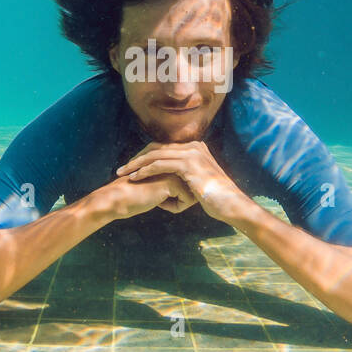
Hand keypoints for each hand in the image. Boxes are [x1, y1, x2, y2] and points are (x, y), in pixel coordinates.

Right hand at [100, 171, 196, 221]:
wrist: (119, 199)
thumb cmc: (136, 196)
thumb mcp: (160, 188)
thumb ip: (175, 184)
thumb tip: (194, 193)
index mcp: (172, 162)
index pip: (189, 184)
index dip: (179, 196)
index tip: (160, 196)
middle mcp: (174, 163)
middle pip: (193, 189)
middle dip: (180, 200)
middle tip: (158, 198)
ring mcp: (173, 170)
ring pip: (192, 195)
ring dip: (177, 203)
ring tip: (158, 199)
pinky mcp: (172, 181)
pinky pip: (186, 201)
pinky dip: (174, 207)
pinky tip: (158, 202)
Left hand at [115, 141, 252, 224]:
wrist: (231, 205)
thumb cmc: (216, 199)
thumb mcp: (200, 182)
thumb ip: (187, 176)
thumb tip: (174, 181)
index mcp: (196, 148)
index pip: (163, 148)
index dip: (145, 157)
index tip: (131, 167)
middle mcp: (193, 147)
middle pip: (157, 148)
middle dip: (137, 158)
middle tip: (121, 169)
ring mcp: (191, 154)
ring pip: (155, 155)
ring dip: (136, 164)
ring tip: (122, 173)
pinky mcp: (188, 164)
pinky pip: (160, 165)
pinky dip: (145, 171)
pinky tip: (135, 177)